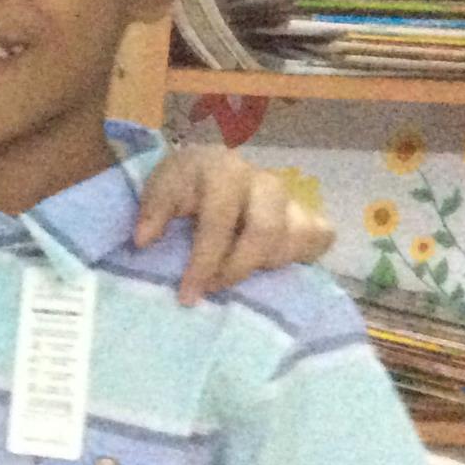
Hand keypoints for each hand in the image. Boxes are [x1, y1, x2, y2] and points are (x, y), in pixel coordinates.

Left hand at [133, 145, 334, 305]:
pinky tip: (271, 265)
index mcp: (224, 170)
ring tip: (236, 272)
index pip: (219, 221)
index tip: (188, 294)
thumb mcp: (159, 189)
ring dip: (266, 264)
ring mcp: (290, 197)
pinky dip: (300, 255)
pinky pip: (321, 236)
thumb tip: (143, 240)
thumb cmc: (183, 184)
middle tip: (213, 289)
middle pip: (266, 232)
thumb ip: (152, 211)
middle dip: (237, 269)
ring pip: (298, 236)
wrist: (208, 170)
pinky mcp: (306, 211)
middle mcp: (264, 181)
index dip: (204, 261)